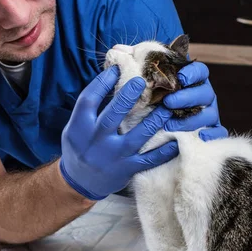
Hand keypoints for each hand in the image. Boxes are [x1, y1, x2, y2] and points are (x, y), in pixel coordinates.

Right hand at [59, 66, 178, 200]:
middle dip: (128, 96)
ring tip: (167, 107)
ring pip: (137, 136)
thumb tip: (111, 81)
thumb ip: (90, 109)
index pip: (89, 99)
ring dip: (154, 120)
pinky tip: (176, 141)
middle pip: (113, 115)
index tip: (116, 69)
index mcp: (79, 127)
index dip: (102, 82)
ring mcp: (112, 157)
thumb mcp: (75, 127)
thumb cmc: (80, 147)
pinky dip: (163, 152)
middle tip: (142, 81)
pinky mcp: (126, 170)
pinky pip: (148, 160)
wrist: (79, 181)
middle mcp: (95, 141)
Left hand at [162, 61, 227, 140]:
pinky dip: (213, 134)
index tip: (180, 77)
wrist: (159, 123)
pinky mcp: (212, 129)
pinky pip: (219, 132)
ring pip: (210, 114)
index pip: (200, 71)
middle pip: (205, 92)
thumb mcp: (155, 83)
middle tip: (168, 102)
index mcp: (195, 80)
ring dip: (192, 119)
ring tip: (170, 125)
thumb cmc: (158, 98)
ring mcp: (210, 112)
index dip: (192, 73)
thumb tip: (139, 53)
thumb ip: (154, 70)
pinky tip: (200, 136)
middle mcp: (205, 95)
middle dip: (186, 97)